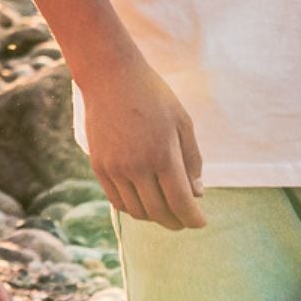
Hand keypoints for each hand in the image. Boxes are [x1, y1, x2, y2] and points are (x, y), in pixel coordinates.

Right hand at [79, 53, 204, 229]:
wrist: (110, 77)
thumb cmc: (152, 95)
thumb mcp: (182, 121)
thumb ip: (192, 159)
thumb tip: (197, 194)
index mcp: (162, 154)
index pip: (180, 202)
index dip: (193, 218)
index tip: (201, 223)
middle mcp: (137, 166)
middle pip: (159, 212)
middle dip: (176, 222)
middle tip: (185, 220)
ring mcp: (115, 169)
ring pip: (137, 211)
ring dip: (155, 216)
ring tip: (166, 210)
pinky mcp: (99, 167)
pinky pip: (118, 202)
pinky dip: (134, 208)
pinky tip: (144, 201)